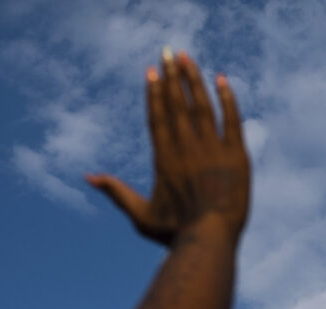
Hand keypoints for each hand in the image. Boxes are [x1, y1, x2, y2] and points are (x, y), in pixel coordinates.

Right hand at [87, 50, 249, 245]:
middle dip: (171, 76)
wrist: (210, 240)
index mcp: (163, 159)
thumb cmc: (175, 233)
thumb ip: (116, 192)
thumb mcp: (141, 215)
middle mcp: (186, 149)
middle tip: (168, 51)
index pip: (157, 117)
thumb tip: (89, 176)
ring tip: (187, 58)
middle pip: (177, 104)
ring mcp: (212, 150)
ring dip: (194, 79)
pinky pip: (231, 120)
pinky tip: (222, 79)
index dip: (154, 93)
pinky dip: (227, 99)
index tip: (152, 71)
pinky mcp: (236, 156)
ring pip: (202, 106)